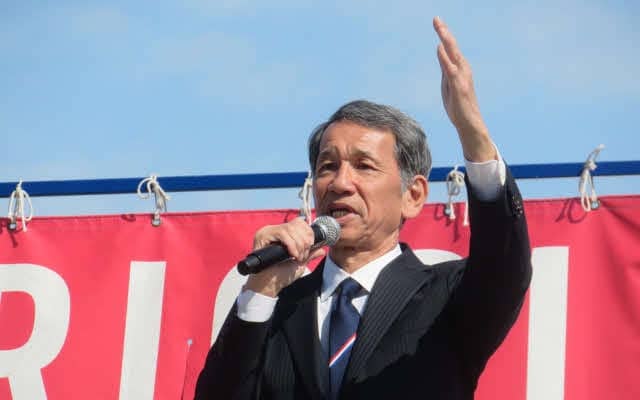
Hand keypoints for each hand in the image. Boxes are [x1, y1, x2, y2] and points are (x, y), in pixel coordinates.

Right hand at [243, 217, 325, 297]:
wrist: (269, 285)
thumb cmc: (281, 276)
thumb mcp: (299, 263)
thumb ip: (310, 254)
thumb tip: (322, 249)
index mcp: (283, 235)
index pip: (299, 222)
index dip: (308, 232)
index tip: (310, 245)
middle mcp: (274, 230)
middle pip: (296, 224)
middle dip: (305, 241)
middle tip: (303, 255)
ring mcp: (268, 232)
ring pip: (290, 228)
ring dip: (298, 244)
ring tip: (297, 257)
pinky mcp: (263, 235)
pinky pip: (282, 233)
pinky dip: (291, 244)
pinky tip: (292, 255)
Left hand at [434, 16, 495, 161]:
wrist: (468, 125)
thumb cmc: (458, 106)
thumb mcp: (447, 84)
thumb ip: (444, 68)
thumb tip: (440, 50)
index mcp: (459, 69)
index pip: (449, 49)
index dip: (443, 35)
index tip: (436, 21)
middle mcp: (463, 70)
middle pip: (452, 47)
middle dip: (445, 32)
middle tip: (436, 18)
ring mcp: (462, 78)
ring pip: (454, 55)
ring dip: (447, 41)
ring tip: (440, 27)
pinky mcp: (460, 88)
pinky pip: (451, 71)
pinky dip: (446, 59)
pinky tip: (440, 49)